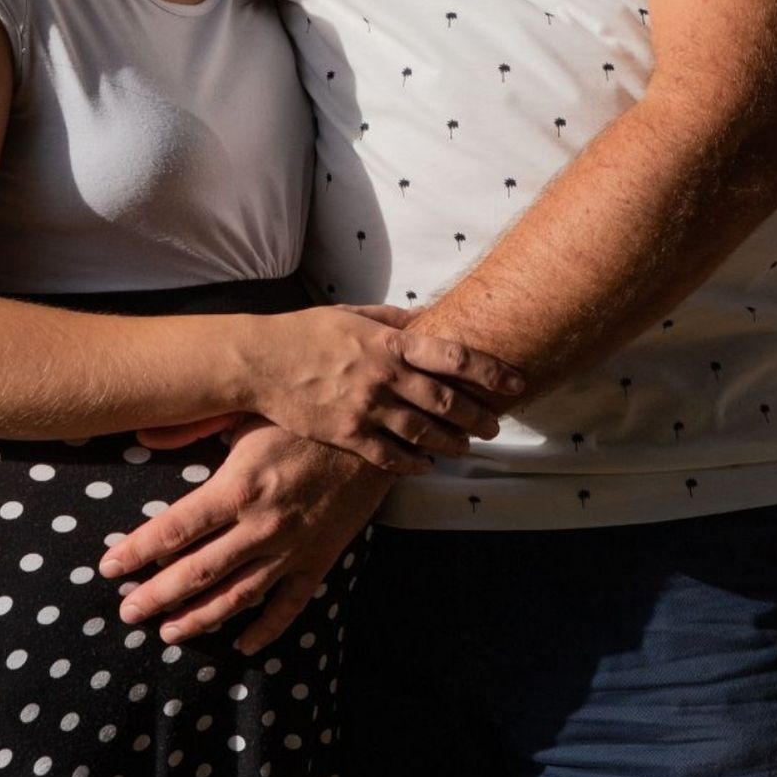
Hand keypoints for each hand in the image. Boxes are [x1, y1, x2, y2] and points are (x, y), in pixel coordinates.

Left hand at [99, 420, 389, 654]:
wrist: (376, 431)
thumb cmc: (304, 414)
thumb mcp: (247, 409)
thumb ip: (193, 426)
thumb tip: (141, 435)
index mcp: (239, 487)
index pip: (175, 529)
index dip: (137, 551)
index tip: (108, 567)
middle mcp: (262, 526)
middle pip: (198, 572)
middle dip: (157, 596)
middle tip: (127, 612)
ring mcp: (292, 548)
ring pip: (237, 596)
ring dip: (200, 619)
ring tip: (168, 633)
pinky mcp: (320, 559)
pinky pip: (290, 605)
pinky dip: (266, 629)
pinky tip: (243, 645)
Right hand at [246, 303, 522, 472]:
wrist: (262, 362)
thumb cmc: (307, 332)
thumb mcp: (354, 313)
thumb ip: (393, 319)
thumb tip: (427, 317)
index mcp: (390, 343)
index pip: (453, 356)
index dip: (490, 371)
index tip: (515, 381)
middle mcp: (384, 376)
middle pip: (447, 401)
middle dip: (478, 415)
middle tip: (495, 425)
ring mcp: (367, 408)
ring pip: (424, 433)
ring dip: (452, 442)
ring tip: (466, 446)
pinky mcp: (348, 434)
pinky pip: (390, 455)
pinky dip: (414, 462)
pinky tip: (426, 463)